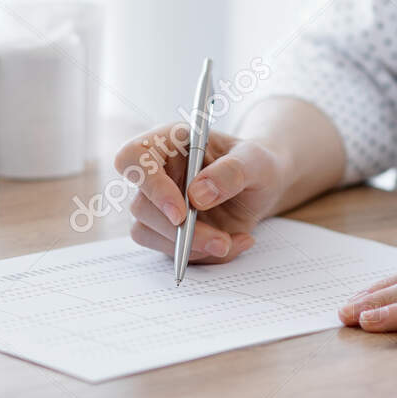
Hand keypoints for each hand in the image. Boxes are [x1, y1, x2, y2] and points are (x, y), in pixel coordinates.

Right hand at [114, 123, 288, 263]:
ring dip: (189, 246)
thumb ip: (231, 172)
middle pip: (141, 205)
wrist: (263, 187)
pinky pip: (169, 250)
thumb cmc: (256, 165)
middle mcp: (157, 173)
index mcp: (170, 142)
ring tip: (229, 241)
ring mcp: (158, 204)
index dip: (149, 185)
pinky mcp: (166, 231)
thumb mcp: (256, 161)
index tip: (180, 212)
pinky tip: (231, 243)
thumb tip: (197, 194)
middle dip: (179, 230)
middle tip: (219, 241)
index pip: (133, 157)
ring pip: (148, 232)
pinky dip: (201, 255)